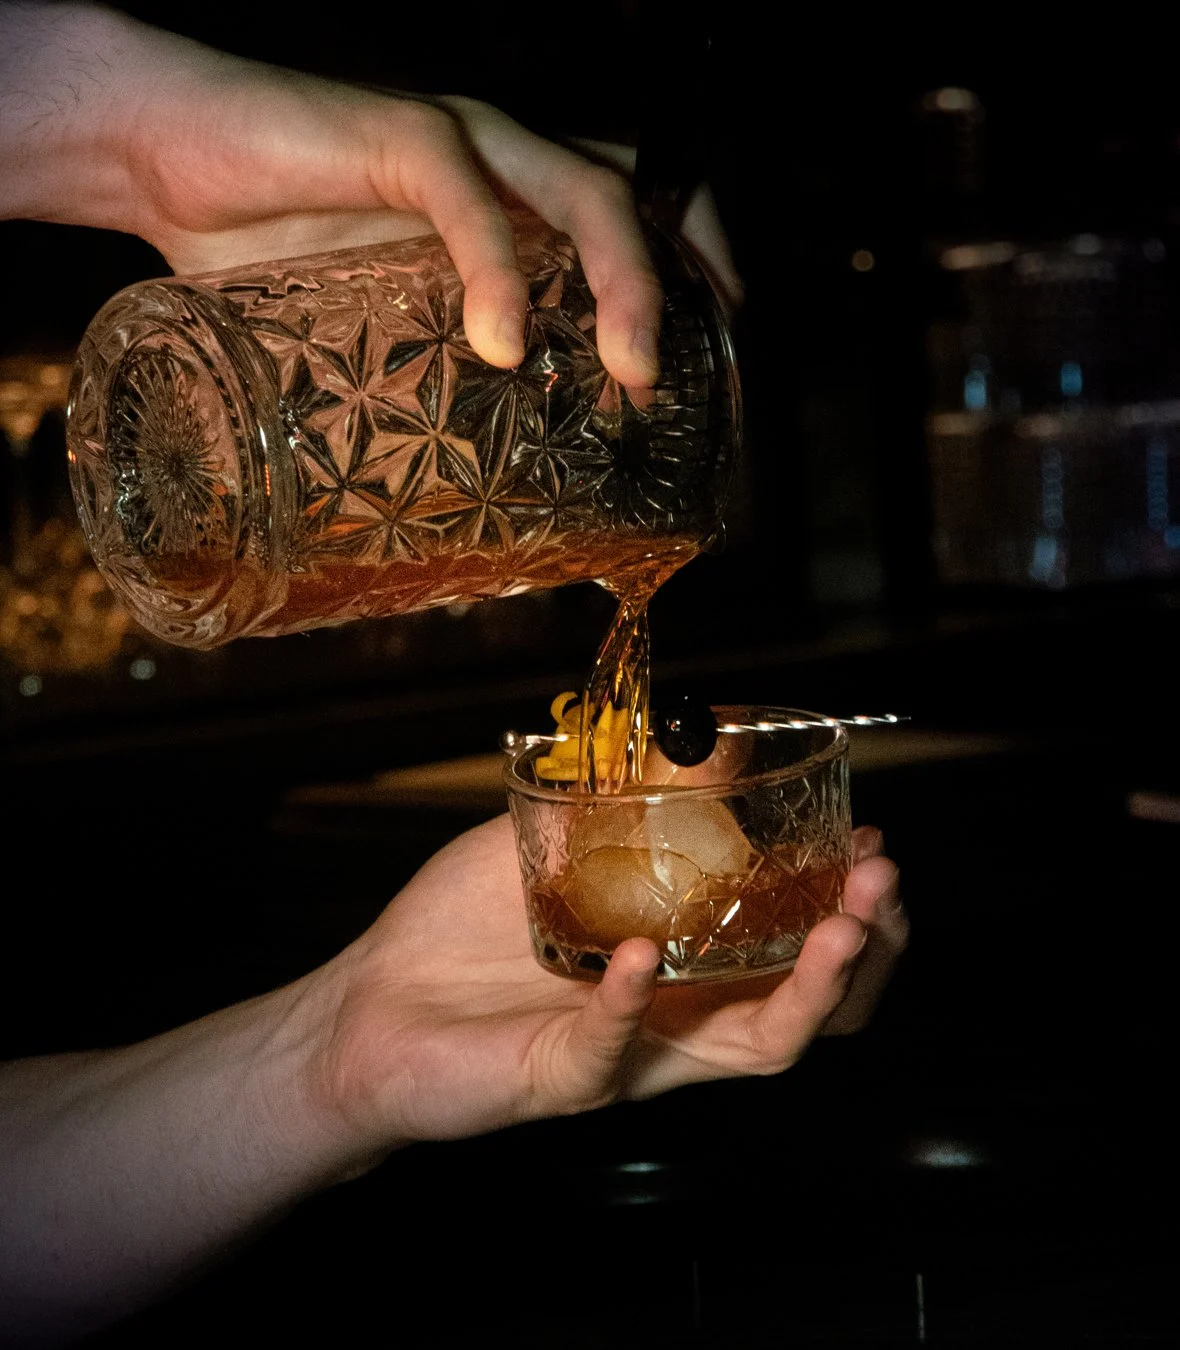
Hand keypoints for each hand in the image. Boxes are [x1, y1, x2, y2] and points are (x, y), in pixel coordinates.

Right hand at [0, 5, 662, 384]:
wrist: (164, 157)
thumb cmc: (273, 247)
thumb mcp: (374, 318)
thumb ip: (426, 362)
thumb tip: (460, 479)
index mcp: (513, 200)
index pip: (640, 214)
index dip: (696, 269)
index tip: (716, 350)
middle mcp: (506, 162)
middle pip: (639, 200)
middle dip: (681, 288)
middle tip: (675, 384)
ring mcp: (461, 142)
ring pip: (584, 191)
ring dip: (621, 285)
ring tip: (629, 372)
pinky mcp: (397, 133)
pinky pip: (466, 195)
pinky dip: (495, 271)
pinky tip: (500, 342)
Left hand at [306, 817, 905, 1160]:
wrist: (371, 1002)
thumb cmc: (463, 925)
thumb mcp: (555, 842)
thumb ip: (628, 800)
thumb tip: (706, 740)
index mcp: (683, 960)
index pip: (794, 946)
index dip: (847, 905)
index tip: (869, 844)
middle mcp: (677, 1013)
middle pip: (808, 1003)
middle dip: (864, 947)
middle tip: (880, 887)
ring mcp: (633, 1053)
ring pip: (755, 1044)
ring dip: (809, 987)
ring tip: (842, 929)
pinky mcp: (566, 1079)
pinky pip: (614, 1051)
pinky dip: (632, 1004)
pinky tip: (640, 956)